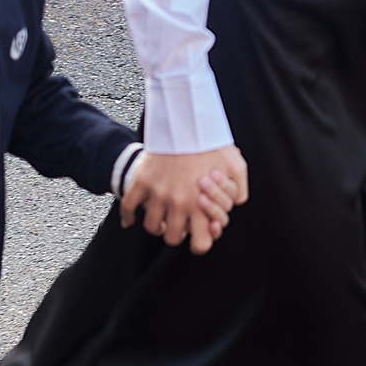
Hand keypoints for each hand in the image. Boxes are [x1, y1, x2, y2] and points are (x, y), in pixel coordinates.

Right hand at [120, 146, 249, 252]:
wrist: (187, 121)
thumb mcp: (236, 167)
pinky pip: (129, 206)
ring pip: (151, 226)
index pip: (200, 245)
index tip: (200, 232)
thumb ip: (238, 192)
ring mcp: (158, 193)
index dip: (201, 241)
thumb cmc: (213, 144)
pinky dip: (128, 216)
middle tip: (180, 223)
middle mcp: (179, 203)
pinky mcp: (143, 180)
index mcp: (202, 204)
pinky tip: (131, 219)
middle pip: (173, 239)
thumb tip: (233, 206)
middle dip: (178, 234)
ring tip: (161, 217)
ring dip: (156, 225)